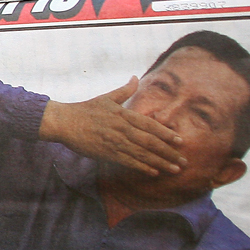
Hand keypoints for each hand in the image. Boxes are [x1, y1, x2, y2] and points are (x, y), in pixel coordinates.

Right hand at [39, 78, 184, 175]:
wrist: (64, 121)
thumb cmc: (85, 109)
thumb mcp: (107, 97)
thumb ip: (125, 90)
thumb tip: (136, 77)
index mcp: (124, 114)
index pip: (151, 125)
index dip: (167, 134)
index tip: (181, 141)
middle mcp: (122, 129)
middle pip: (151, 142)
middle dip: (169, 152)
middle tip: (184, 161)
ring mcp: (115, 142)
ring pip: (142, 154)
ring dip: (160, 162)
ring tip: (174, 169)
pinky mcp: (106, 153)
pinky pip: (128, 161)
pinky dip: (142, 167)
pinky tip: (154, 172)